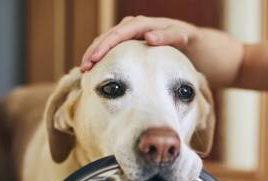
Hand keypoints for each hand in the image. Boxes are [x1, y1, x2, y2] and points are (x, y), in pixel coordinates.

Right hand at [81, 16, 197, 71]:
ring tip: (84, 69)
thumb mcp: (178, 36)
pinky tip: (94, 67)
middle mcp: (131, 25)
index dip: (105, 46)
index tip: (95, 59)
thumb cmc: (181, 37)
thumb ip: (166, 36)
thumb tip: (149, 37)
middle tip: (84, 68)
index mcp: (141, 24)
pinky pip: (109, 46)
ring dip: (93, 53)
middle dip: (93, 51)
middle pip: (107, 37)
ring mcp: (127, 31)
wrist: (182, 36)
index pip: (118, 34)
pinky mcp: (126, 40)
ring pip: (104, 40)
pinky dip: (100, 55)